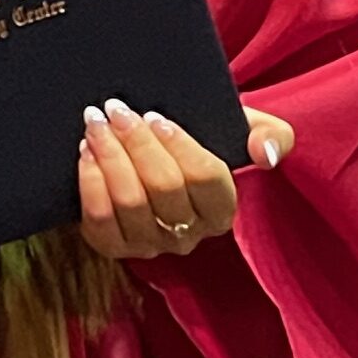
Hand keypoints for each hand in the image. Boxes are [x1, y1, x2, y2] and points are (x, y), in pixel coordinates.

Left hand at [78, 99, 293, 260]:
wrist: (155, 154)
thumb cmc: (202, 138)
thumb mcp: (242, 128)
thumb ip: (271, 136)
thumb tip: (265, 155)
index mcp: (222, 210)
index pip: (207, 179)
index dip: (180, 147)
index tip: (156, 117)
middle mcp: (188, 235)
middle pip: (164, 188)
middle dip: (137, 144)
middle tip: (116, 110)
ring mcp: (149, 245)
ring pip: (130, 204)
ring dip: (110, 158)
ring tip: (96, 124)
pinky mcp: (114, 247)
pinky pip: (99, 220)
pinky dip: (90, 183)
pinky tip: (86, 153)